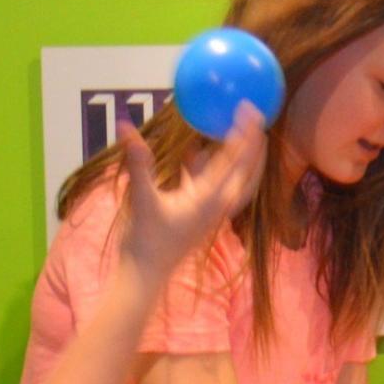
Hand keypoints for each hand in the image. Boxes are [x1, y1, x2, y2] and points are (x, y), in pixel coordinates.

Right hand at [116, 104, 267, 272]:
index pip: (235, 159)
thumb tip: (125, 126)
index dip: (245, 133)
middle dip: (254, 145)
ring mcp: (211, 211)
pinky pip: (212, 185)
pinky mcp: (199, 214)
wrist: (146, 274)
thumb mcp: (141, 198)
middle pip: (247, 170)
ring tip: (238, 133)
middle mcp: (218, 204)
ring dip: (239, 157)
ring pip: (233, 178)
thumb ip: (138, 162)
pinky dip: (211, 167)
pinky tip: (196, 152)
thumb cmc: (146, 240)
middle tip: (257, 119)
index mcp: (211, 198)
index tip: (250, 110)